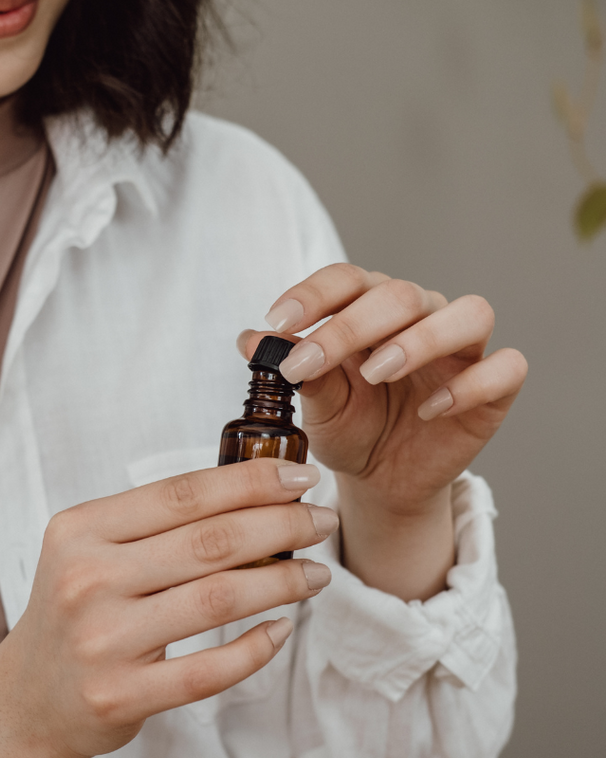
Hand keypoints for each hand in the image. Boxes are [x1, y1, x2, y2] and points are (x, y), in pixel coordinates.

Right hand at [0, 460, 337, 757]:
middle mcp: (88, 578)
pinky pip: (208, 669)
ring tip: (316, 573)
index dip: (249, 481)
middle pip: (208, 541)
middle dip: (280, 526)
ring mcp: (104, 640)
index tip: (298, 476)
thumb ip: (151, 523)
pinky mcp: (122, 696)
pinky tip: (281, 629)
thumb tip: (247, 494)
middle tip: (321, 521)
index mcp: (81, 529)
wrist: (26, 695)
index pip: (181, 493)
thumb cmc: (72, 609)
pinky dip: (255, 648)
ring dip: (282, 582)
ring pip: (217, 599)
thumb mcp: (89, 548)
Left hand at [240, 264, 526, 599]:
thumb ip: (293, 367)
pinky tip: (431, 409)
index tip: (278, 321)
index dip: (313, 293)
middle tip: (309, 363)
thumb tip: (251, 340)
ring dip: (420, 339)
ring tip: (376, 373)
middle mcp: (420, 315)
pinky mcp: (494, 389)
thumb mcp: (315, 402)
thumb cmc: (348, 425)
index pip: (348, 278)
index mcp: (370, 306)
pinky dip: (472, 384)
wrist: (381, 479)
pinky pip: (506, 368)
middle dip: (350, 326)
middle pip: (400, 294)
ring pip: (468, 314)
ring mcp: (463, 349)